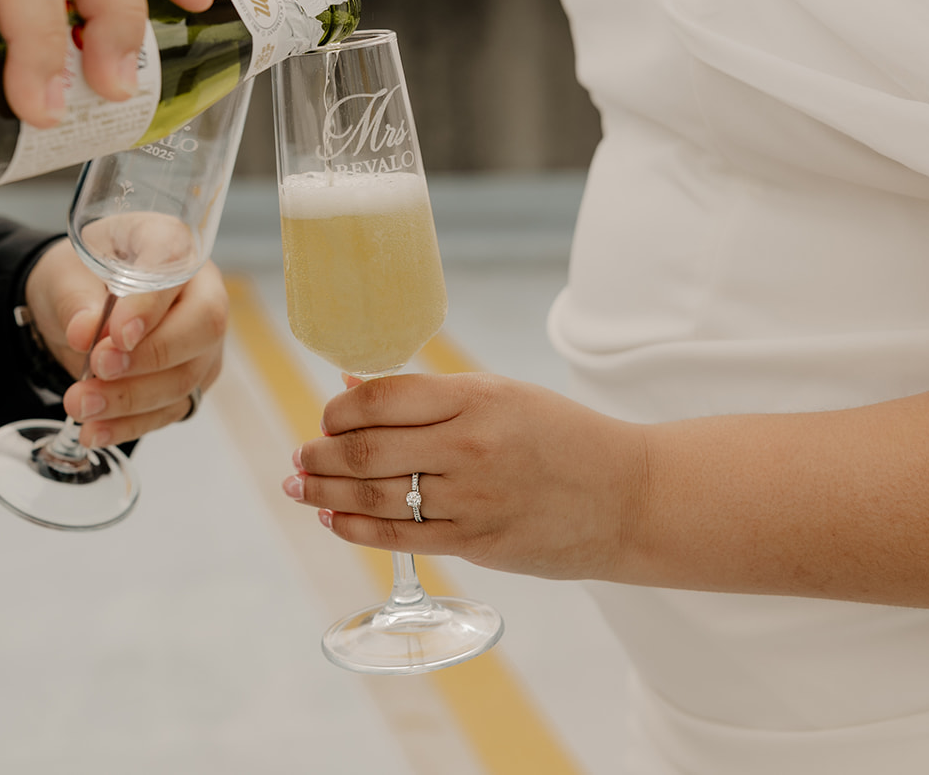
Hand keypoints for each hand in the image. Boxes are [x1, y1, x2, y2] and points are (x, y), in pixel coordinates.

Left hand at [22, 241, 226, 448]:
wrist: (79, 305)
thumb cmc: (82, 275)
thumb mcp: (66, 275)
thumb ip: (76, 300)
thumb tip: (84, 332)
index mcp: (173, 245)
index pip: (178, 270)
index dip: (151, 307)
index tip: (115, 336)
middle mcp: (202, 292)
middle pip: (203, 328)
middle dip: (148, 358)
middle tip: (97, 370)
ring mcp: (202, 342)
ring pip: (185, 377)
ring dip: (130, 399)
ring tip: (80, 406)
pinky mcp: (191, 382)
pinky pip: (169, 410)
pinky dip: (130, 425)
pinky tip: (95, 431)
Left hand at [286, 373, 648, 580]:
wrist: (629, 496)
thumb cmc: (560, 437)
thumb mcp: (500, 395)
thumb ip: (428, 396)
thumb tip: (352, 387)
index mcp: (475, 398)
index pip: (381, 398)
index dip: (338, 410)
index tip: (324, 418)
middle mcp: (470, 446)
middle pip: (366, 450)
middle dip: (319, 455)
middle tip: (299, 457)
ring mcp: (472, 498)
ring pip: (376, 496)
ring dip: (326, 494)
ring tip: (300, 489)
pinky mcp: (477, 542)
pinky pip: (400, 537)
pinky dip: (356, 528)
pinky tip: (334, 520)